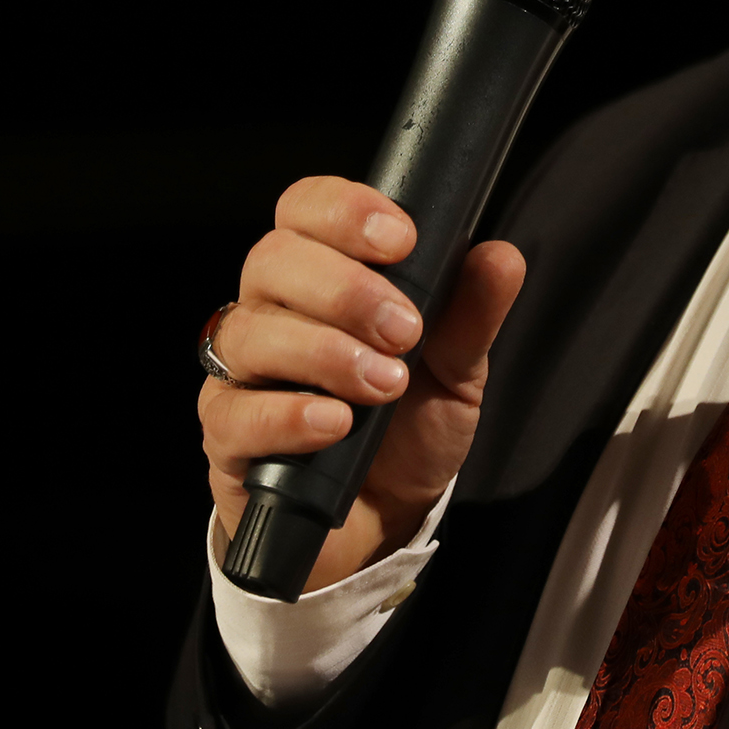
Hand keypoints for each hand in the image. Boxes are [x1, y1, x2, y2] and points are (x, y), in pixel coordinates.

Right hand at [198, 176, 525, 594]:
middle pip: (272, 261)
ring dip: (324, 353)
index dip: (344, 210)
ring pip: (250, 334)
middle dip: (343, 288)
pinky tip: (335, 425)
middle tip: (403, 330)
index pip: (305, 209)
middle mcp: (271, 311)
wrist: (384, 519)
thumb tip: (500, 257)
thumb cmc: (409, 428)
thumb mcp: (457, 371)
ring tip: (383, 384)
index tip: (400, 240)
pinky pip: (235, 413)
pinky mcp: (228, 437)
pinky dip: (288, 414)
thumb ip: (472, 315)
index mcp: (320, 274)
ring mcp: (241, 373)